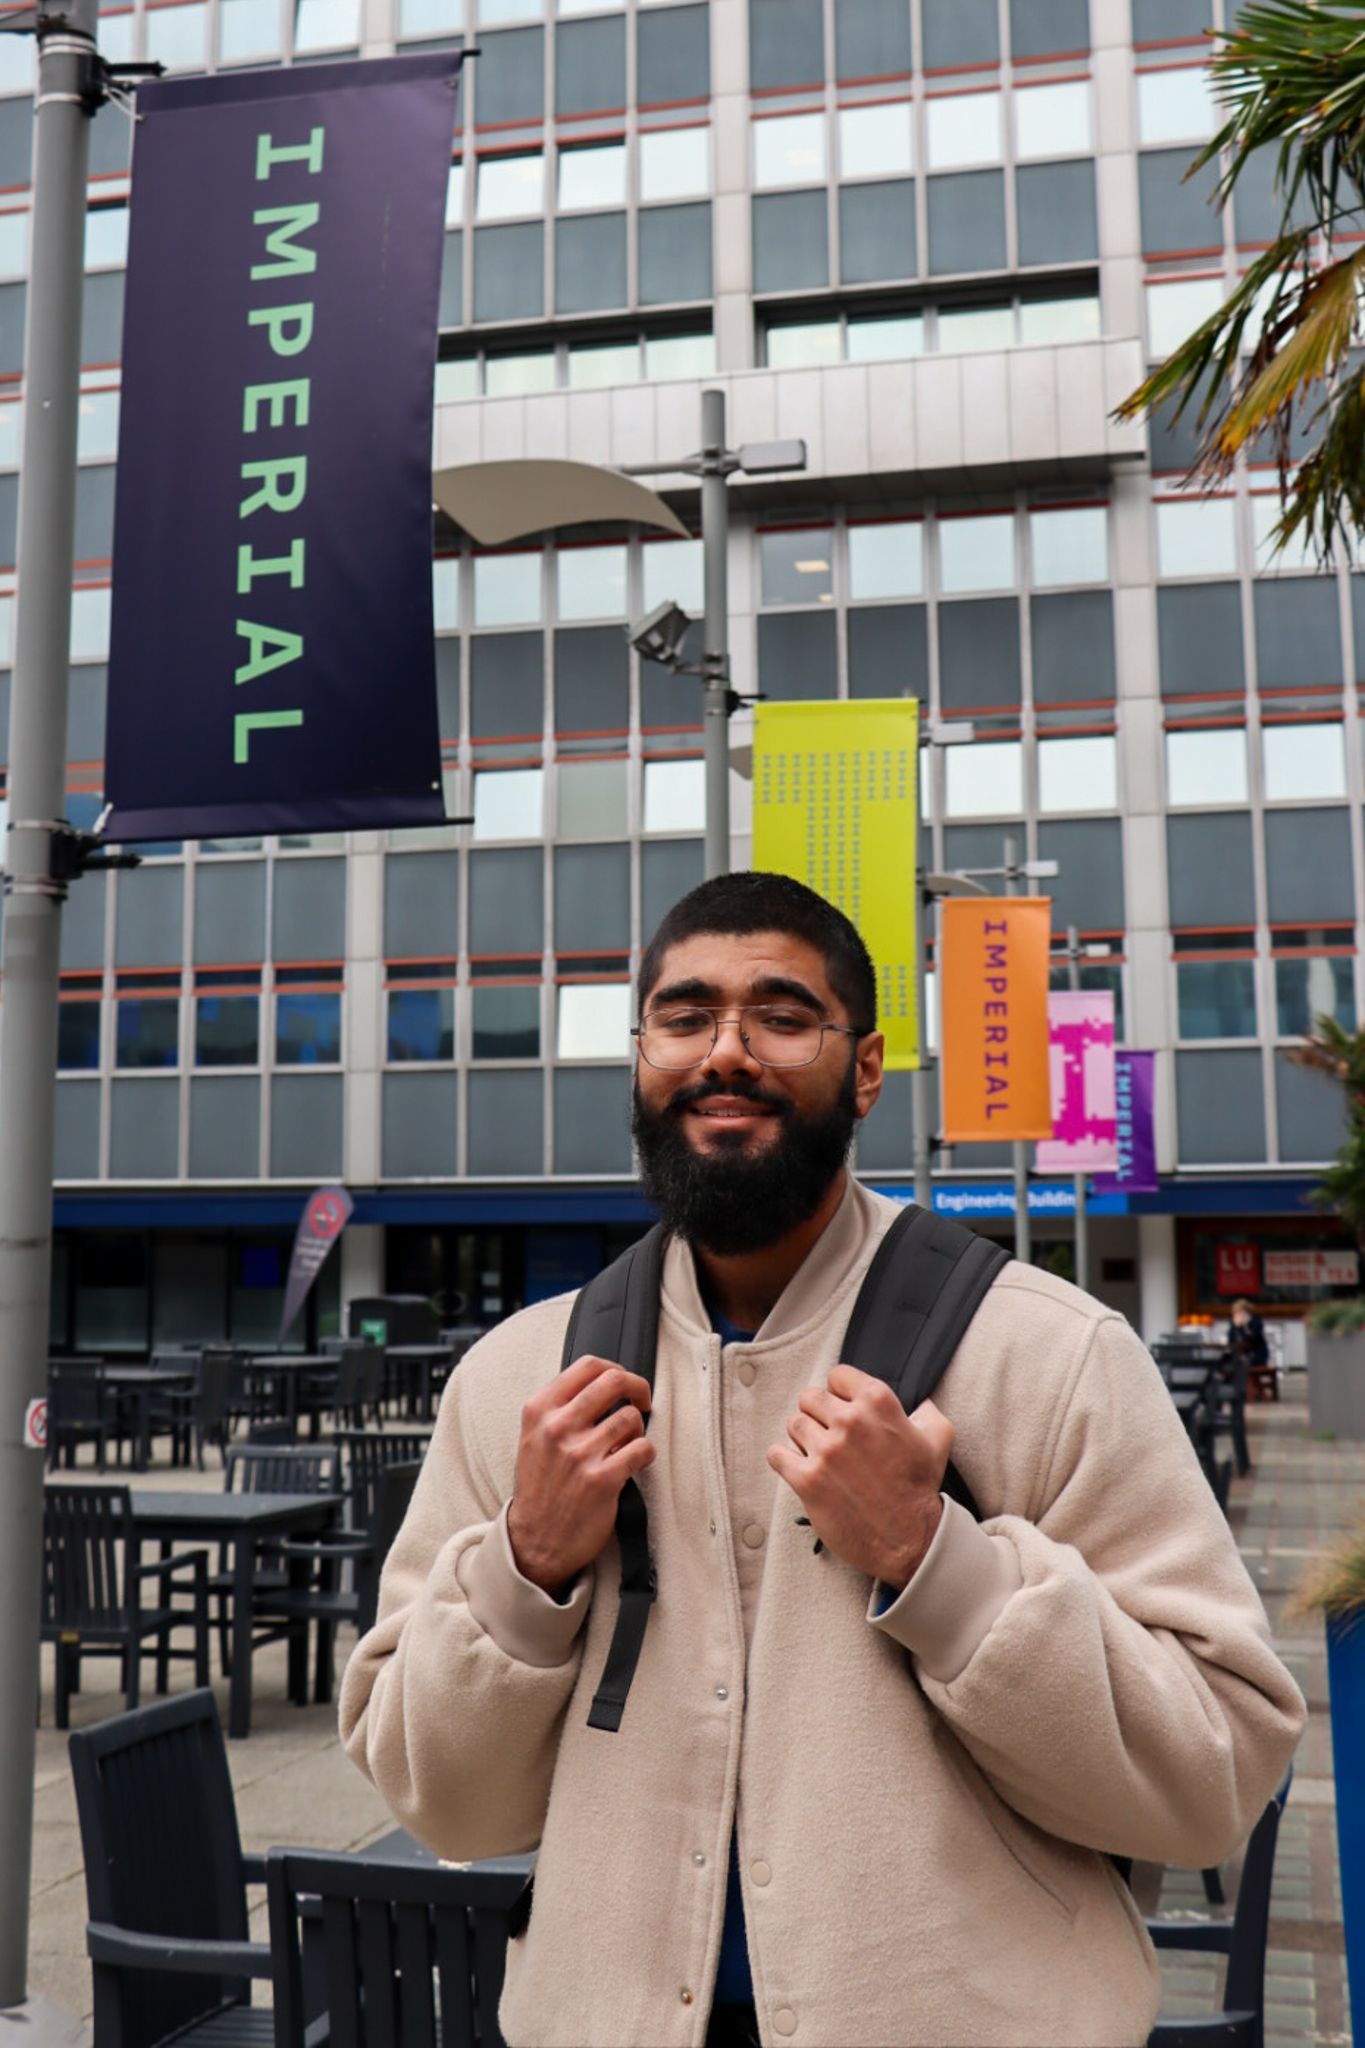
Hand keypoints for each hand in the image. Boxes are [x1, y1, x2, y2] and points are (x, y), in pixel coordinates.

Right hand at [506, 1356, 655, 1593]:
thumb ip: (559, 1406)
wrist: (535, 1540)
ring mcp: (579, 1454)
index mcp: (539, 1411)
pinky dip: (645, 1454)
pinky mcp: (602, 1480)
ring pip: (632, 1417)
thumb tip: (602, 1381)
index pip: (587, 1366)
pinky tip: (633, 1463)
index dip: (615, 1369)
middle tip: (643, 1401)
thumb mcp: (534, 1436)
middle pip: (614, 1381)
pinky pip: (642, 1449)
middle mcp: (557, 1428)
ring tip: (627, 1444)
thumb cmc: (540, 1486)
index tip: (623, 1382)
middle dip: (638, 1388)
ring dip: (637, 1430)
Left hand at [767, 1366, 954, 1589]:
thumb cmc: (921, 1490)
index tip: (842, 1408)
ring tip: (819, 1455)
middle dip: (818, 1414)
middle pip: (810, 1397)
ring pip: (794, 1424)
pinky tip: (799, 1468)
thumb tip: (917, 1401)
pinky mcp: (807, 1480)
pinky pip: (776, 1454)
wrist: (911, 1540)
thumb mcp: (938, 1440)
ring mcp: (826, 1451)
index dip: (839, 1392)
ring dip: (803, 1438)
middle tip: (829, 1434)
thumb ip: (925, 1411)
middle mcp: (850, 1422)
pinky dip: (784, 1460)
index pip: (838, 1375)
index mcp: (878, 1404)